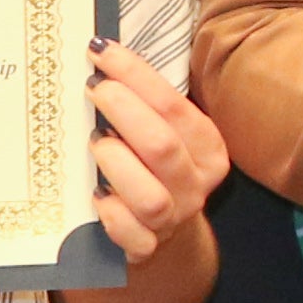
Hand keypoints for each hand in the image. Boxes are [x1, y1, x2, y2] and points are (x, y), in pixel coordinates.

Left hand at [88, 39, 232, 263]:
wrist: (161, 239)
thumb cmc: (151, 171)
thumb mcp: (162, 136)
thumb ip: (145, 106)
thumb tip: (102, 56)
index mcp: (208, 150)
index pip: (174, 107)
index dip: (137, 76)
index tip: (101, 52)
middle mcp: (196, 184)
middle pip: (163, 146)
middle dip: (125, 111)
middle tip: (94, 89)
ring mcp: (173, 219)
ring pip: (150, 195)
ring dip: (118, 164)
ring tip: (95, 142)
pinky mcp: (146, 249)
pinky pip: (131, 236)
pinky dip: (112, 214)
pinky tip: (95, 196)